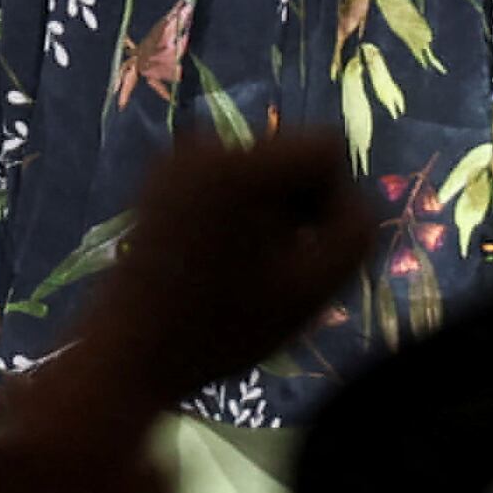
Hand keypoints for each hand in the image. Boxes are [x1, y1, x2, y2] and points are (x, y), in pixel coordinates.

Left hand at [44, 129, 373, 419]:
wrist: (133, 348)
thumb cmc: (224, 327)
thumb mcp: (312, 289)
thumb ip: (355, 234)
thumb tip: (358, 199)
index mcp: (237, 163)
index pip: (325, 146)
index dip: (336, 198)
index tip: (315, 247)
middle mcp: (200, 143)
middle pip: (290, 154)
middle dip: (301, 205)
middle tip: (284, 265)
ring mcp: (174, 158)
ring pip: (262, 170)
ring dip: (273, 212)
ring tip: (252, 267)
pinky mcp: (160, 178)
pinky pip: (228, 179)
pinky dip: (241, 211)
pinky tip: (226, 259)